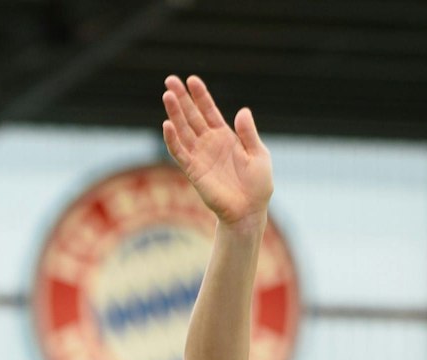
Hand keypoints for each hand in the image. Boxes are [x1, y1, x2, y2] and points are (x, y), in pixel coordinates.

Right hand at [162, 74, 273, 226]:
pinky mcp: (193, 170)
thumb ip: (249, 134)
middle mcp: (209, 143)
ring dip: (174, 114)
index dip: (201, 95)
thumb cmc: (258, 185)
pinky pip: (179, 152)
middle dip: (181, 98)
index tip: (192, 80)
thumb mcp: (259, 155)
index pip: (209, 111)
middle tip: (170, 80)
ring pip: (183, 130)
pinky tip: (167, 125)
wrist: (249, 211)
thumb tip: (243, 111)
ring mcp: (200, 155)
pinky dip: (172, 140)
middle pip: (192, 115)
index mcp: (225, 136)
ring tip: (167, 95)